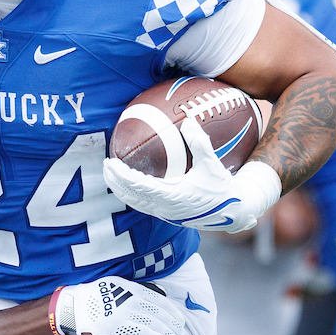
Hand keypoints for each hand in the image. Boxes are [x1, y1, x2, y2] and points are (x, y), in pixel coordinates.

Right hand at [49, 275, 183, 334]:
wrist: (71, 307)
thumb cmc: (92, 298)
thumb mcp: (114, 285)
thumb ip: (132, 290)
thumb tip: (153, 297)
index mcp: (132, 289)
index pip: (160, 301)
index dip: (172, 312)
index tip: (180, 321)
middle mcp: (131, 300)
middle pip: (160, 313)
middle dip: (173, 326)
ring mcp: (125, 313)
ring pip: (155, 324)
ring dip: (168, 334)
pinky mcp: (118, 326)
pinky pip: (143, 333)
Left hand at [103, 119, 280, 232]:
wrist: (230, 212)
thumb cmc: (221, 187)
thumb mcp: (212, 164)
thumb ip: (199, 142)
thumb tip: (188, 120)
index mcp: (174, 196)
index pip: (140, 186)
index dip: (124, 176)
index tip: (112, 163)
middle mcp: (165, 208)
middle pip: (131, 196)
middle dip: (115, 181)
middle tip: (104, 164)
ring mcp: (164, 213)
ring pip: (134, 202)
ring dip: (120, 188)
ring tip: (109, 173)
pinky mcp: (165, 214)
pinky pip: (141, 205)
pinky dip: (130, 194)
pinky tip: (124, 183)